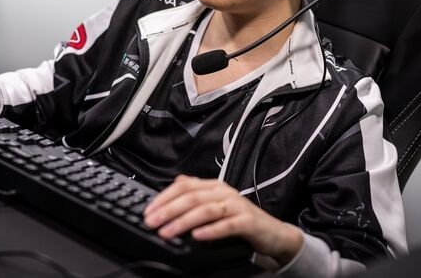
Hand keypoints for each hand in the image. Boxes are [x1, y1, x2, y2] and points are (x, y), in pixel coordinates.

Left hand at [143, 175, 302, 265]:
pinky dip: (210, 230)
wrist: (272, 232)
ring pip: (206, 210)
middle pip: (192, 197)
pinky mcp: (247, 221)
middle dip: (169, 210)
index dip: (164, 197)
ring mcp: (236, 206)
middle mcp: (224, 192)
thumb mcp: (216, 203)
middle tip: (153, 222)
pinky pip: (226, 225)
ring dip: (184, 221)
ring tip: (168, 232)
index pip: (184, 186)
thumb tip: (174, 184)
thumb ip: (196, 193)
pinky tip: (197, 236)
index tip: (149, 210)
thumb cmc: (240, 219)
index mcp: (214, 186)